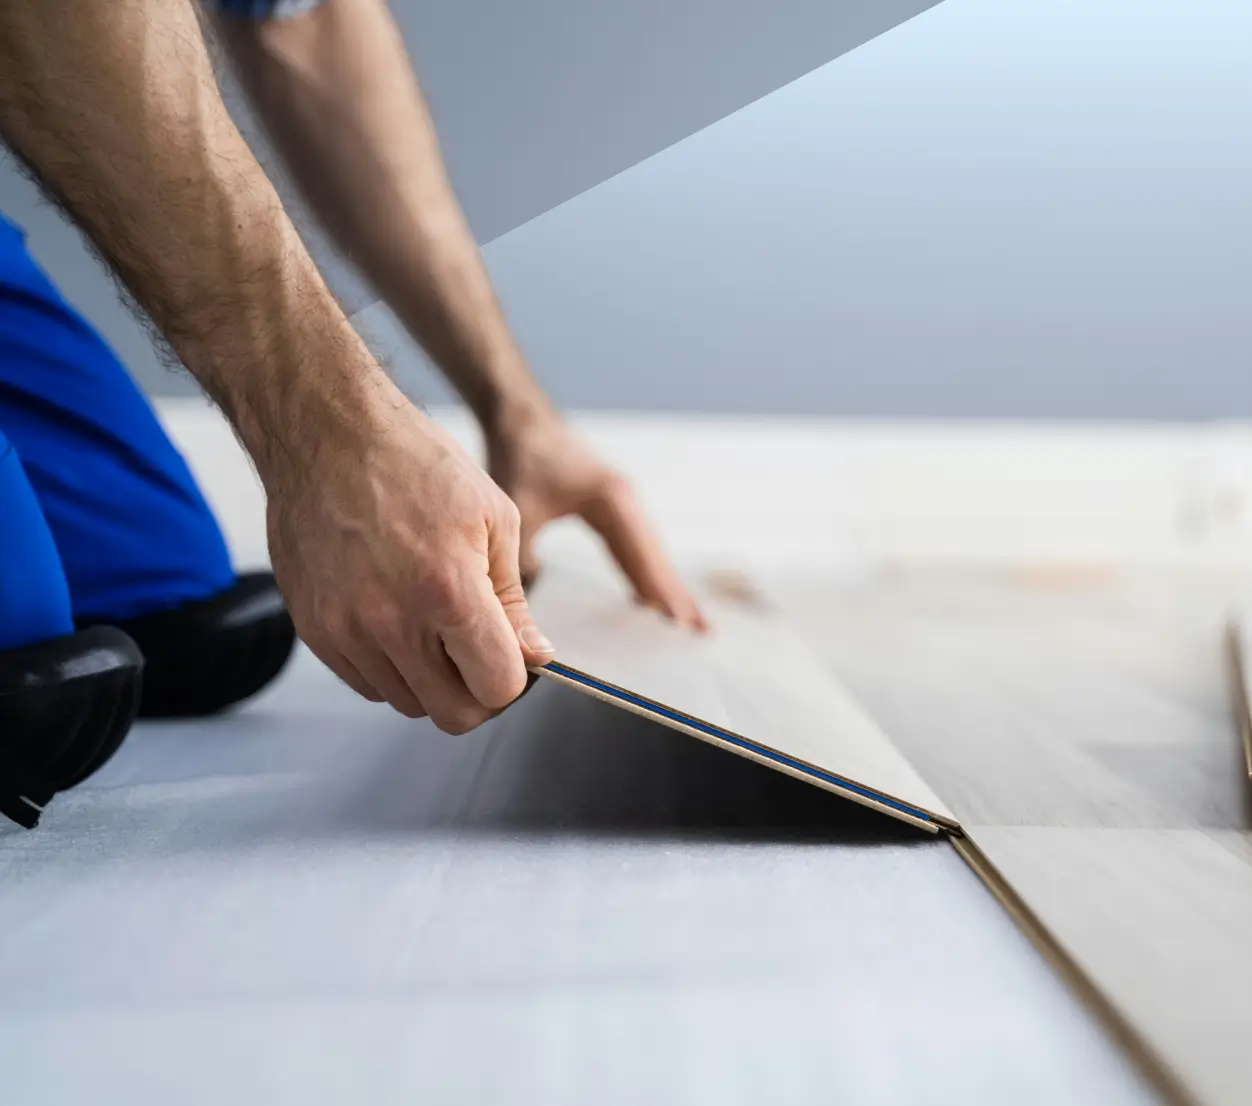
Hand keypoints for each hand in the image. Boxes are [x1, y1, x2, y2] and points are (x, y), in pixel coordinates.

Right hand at [263, 379, 554, 732]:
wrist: (326, 432)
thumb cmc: (413, 461)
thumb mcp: (493, 517)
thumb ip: (514, 600)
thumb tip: (532, 656)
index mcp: (449, 590)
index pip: (497, 688)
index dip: (515, 679)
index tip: (514, 655)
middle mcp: (392, 621)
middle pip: (452, 714)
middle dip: (477, 692)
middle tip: (482, 653)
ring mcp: (346, 630)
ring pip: (408, 703)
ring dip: (433, 679)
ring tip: (436, 622)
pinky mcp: (314, 630)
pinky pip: (367, 684)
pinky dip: (391, 667)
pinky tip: (399, 617)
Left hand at [486, 402, 706, 630]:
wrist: (521, 419)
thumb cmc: (521, 459)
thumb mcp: (520, 510)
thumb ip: (526, 558)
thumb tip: (526, 606)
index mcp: (612, 502)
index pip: (641, 556)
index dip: (659, 590)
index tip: (679, 621)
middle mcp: (626, 501)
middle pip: (656, 555)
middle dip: (676, 592)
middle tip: (700, 629)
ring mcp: (622, 500)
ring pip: (650, 550)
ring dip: (666, 582)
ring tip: (687, 618)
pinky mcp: (612, 501)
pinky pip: (635, 542)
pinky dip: (646, 568)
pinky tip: (645, 593)